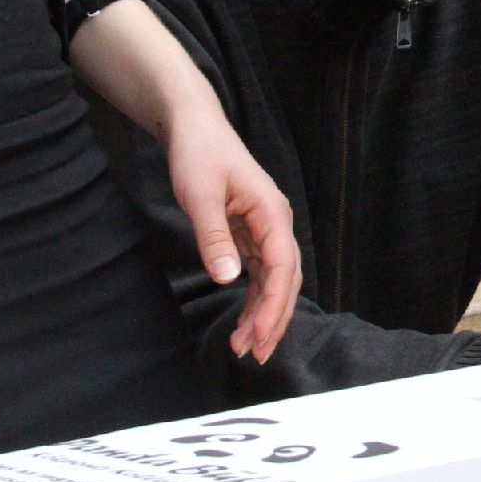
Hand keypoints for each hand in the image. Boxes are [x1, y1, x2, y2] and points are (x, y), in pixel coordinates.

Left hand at [161, 104, 300, 362]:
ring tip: (246, 347)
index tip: (257, 335)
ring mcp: (265, 228)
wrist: (194, 127)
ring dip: (264, 313)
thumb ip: (214, 238)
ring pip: (274, 279)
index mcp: (272, 212)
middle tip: (256, 354)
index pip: (282, 267)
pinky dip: (254, 298)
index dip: (273, 305)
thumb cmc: (199, 155)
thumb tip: (228, 280)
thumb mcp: (201, 196)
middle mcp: (275, 223)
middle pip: (286, 278)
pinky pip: (260, 272)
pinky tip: (243, 320)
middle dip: (274, 318)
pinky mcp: (250, 232)